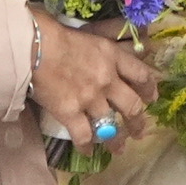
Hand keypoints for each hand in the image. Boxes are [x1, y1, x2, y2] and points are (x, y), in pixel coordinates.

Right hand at [29, 18, 154, 144]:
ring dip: (116, 141)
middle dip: (138, 122)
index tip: (151, 99)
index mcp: (113, 57)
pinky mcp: (70, 113)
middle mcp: (107, 80)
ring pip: (111, 126)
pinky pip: (84, 135)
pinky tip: (88, 152)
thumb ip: (109, 36)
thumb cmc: (56, 33)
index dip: (149, 89)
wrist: (34, 46)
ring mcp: (90, 98)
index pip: (141, 75)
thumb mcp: (91, 32)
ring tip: (118, 150)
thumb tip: (131, 33)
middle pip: (132, 106)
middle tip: (139, 132)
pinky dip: (87, 146)